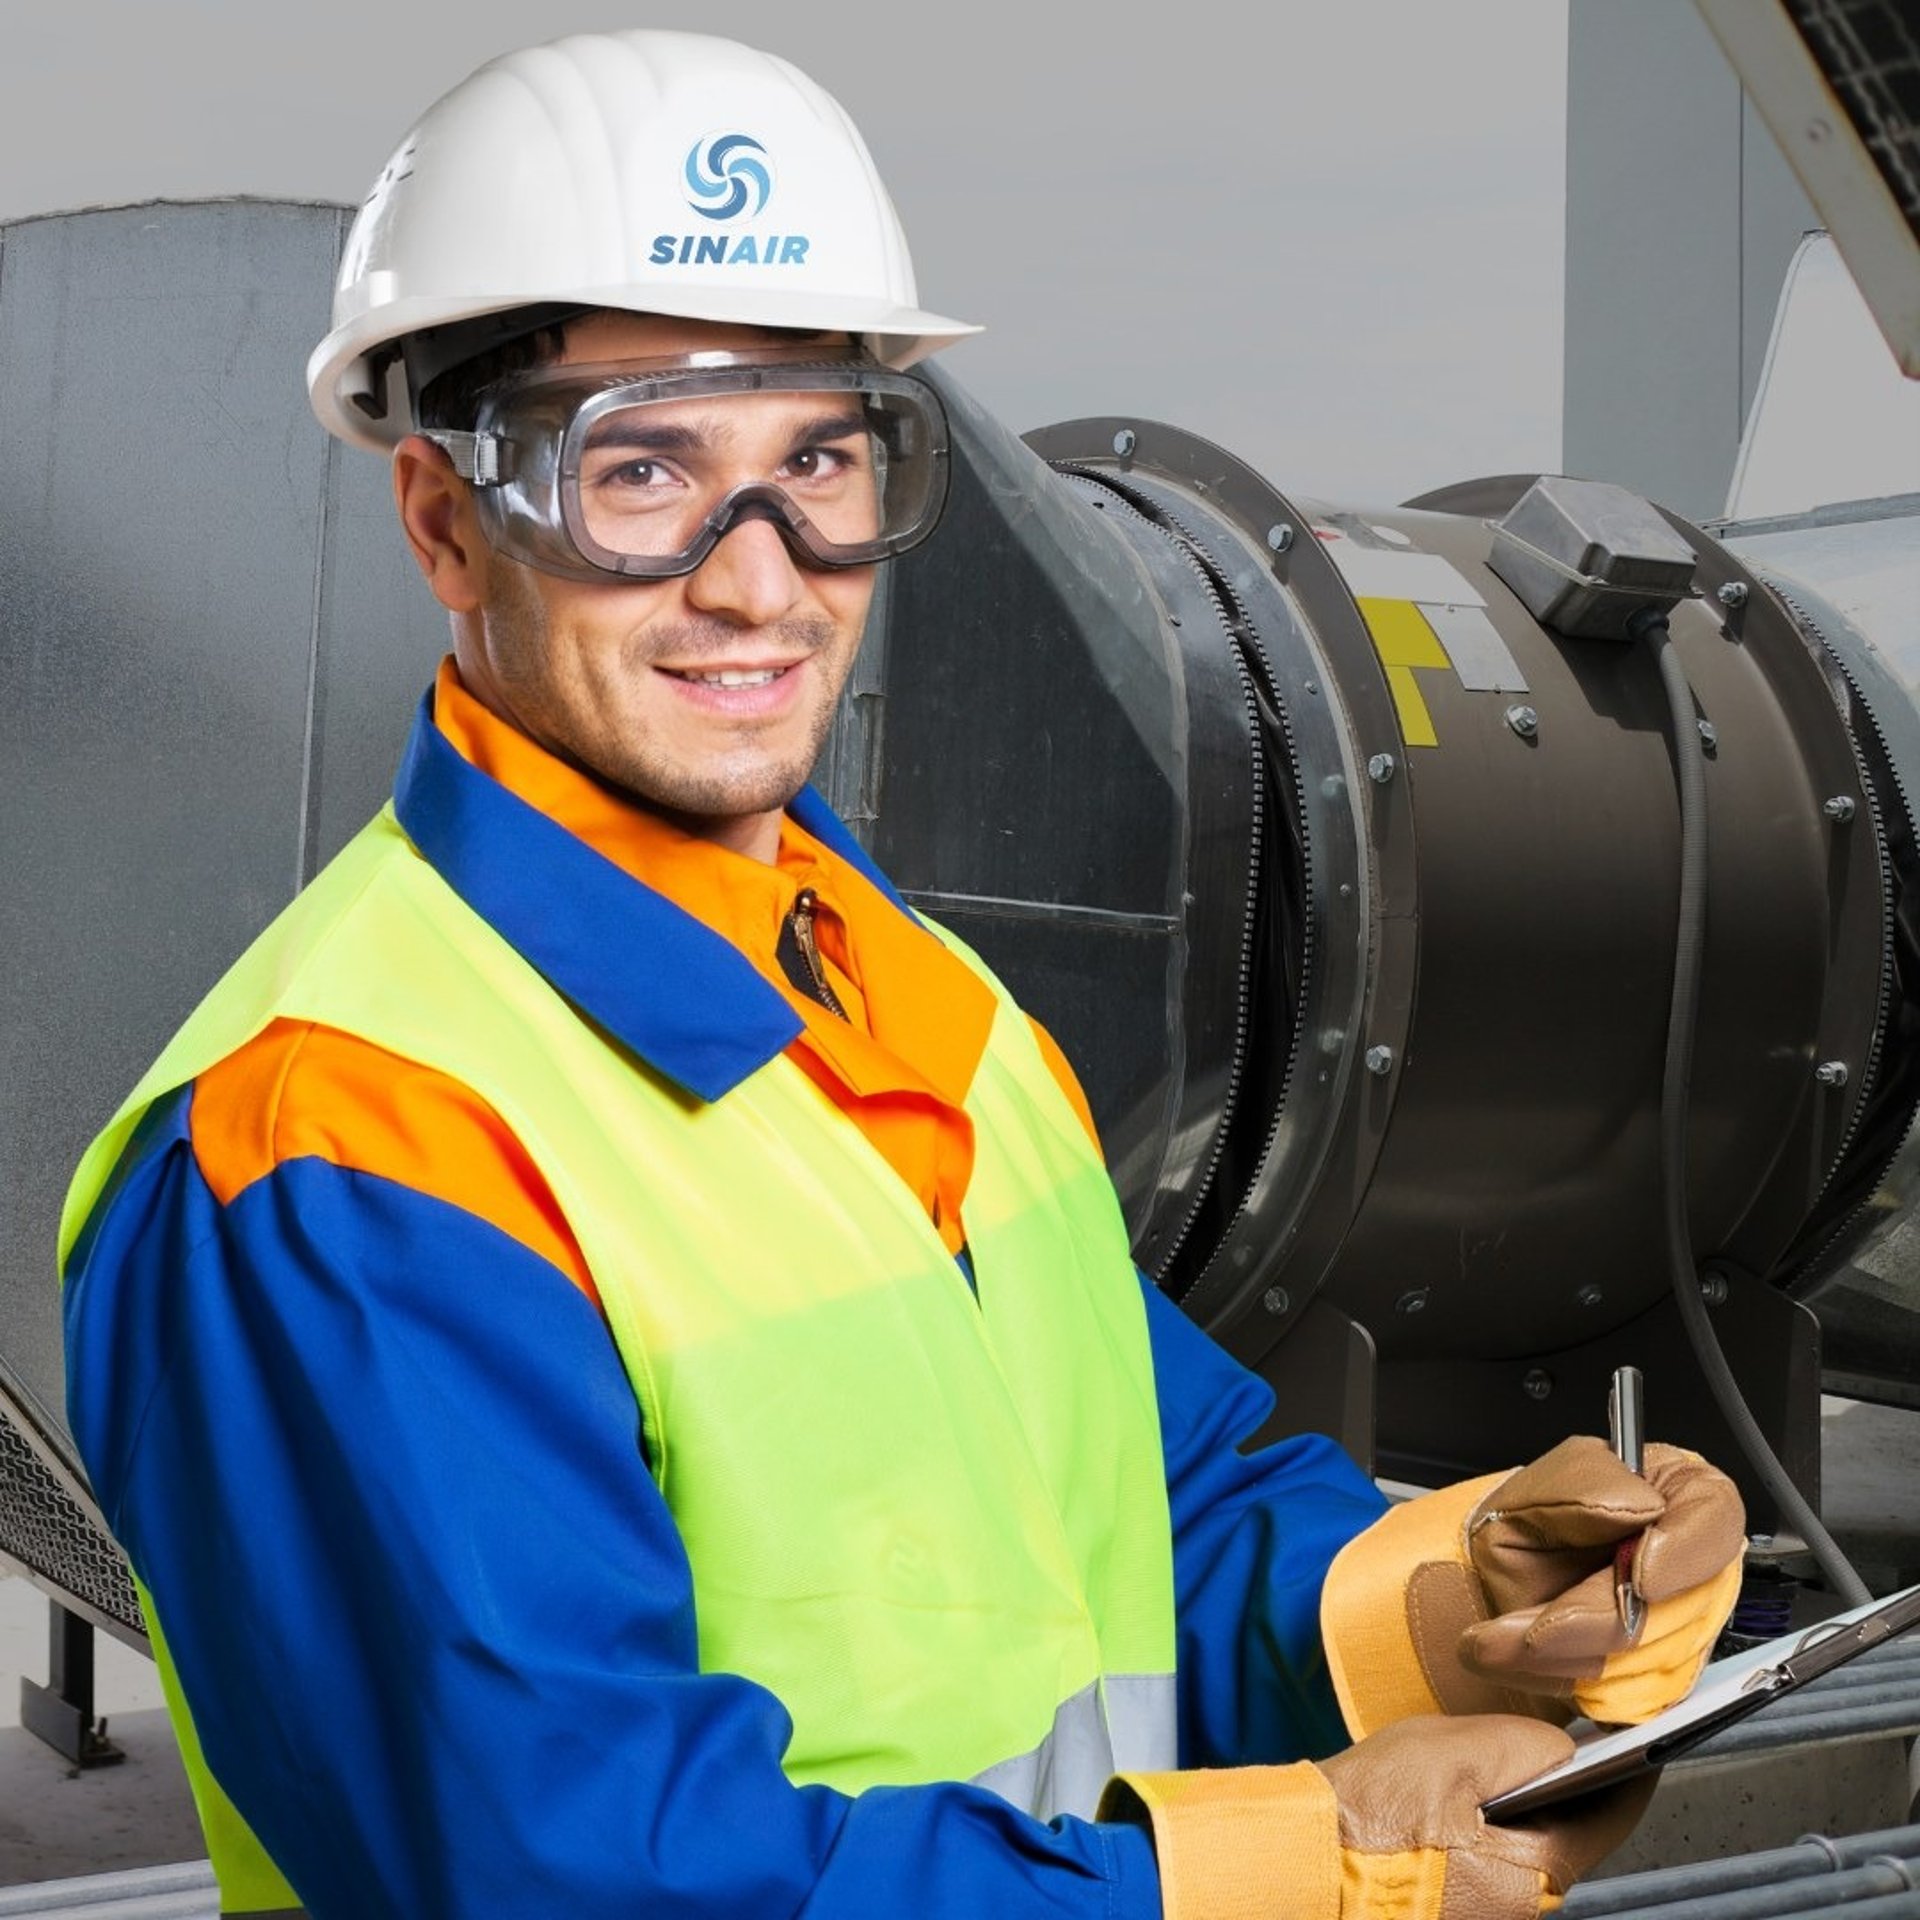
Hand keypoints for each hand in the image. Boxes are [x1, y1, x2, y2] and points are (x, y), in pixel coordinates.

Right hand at [1100, 1714, 1650, 1919]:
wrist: (1299, 1860)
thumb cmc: (1370, 1814)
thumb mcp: (1455, 1751)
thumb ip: (1525, 1743)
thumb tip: (1565, 1747)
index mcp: (1534, 1873)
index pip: (1614, 1816)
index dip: (1633, 1768)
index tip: (1644, 1737)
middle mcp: (1520, 1908)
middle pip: (1568, 1834)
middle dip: (1565, 1785)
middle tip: (1554, 1734)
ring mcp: (1483, 1913)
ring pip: (1524, 1846)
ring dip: (1518, 1804)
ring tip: (1488, 1758)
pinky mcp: (1450, 1908)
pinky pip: (1486, 1858)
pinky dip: (1484, 1824)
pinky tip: (1451, 1794)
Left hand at [1319, 1434, 1745, 1738]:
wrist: (1446, 1605)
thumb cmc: (1486, 1544)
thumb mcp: (1517, 1501)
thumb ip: (1579, 1489)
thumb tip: (1634, 1498)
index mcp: (1657, 1493)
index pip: (1712, 1514)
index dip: (1683, 1546)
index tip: (1637, 1566)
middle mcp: (1668, 1561)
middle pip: (1684, 1602)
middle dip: (1596, 1618)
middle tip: (1525, 1622)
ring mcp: (1659, 1628)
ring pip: (1657, 1659)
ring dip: (1569, 1656)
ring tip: (1506, 1642)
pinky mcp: (1638, 1688)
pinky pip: (1632, 1702)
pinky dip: (1568, 1688)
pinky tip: (1527, 1665)